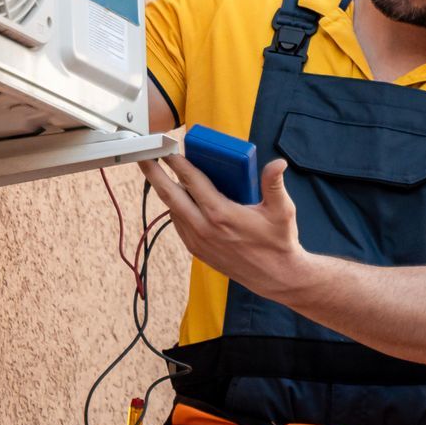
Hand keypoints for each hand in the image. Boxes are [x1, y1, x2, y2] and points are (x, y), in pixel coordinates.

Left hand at [140, 153, 305, 302]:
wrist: (275, 276)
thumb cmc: (278, 242)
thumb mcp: (282, 211)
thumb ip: (274, 184)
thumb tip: (277, 164)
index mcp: (220, 214)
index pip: (191, 181)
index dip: (176, 162)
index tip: (166, 148)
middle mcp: (204, 227)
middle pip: (169, 194)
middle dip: (154, 173)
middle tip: (144, 156)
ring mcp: (198, 241)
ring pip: (172, 209)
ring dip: (164, 190)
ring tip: (158, 172)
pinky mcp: (197, 250)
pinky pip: (178, 224)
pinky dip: (175, 208)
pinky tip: (177, 197)